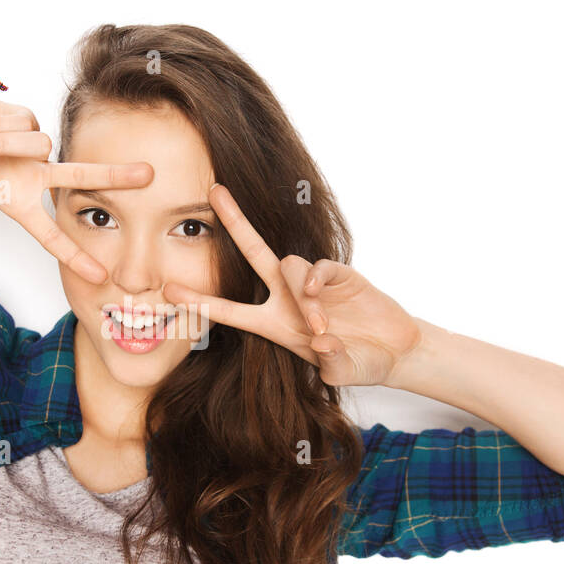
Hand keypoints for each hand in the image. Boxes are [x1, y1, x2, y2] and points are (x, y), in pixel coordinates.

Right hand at [0, 92, 151, 282]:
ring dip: (0, 142)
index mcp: (19, 202)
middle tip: (150, 177)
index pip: (50, 234)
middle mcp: (33, 177)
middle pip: (80, 178)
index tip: (99, 277)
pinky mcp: (30, 121)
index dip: (73, 255)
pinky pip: (23, 122)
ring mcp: (34, 149)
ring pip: (36, 144)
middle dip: (114, 176)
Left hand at [162, 184, 423, 386]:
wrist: (395, 351)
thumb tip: (323, 343)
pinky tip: (319, 297)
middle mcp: (286, 298)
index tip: (168, 291)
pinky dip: (315, 279)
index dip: (200, 301)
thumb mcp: (341, 371)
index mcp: (274, 324)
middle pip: (253, 252)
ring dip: (301, 298)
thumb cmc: (360, 362)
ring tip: (321, 327)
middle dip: (235, 221)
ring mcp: (312, 283)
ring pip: (288, 265)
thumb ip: (331, 362)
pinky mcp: (338, 275)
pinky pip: (317, 267)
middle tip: (214, 192)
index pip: (229, 310)